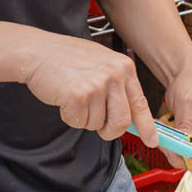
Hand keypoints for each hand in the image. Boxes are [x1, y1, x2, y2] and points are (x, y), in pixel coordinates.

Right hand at [19, 33, 155, 144]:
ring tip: (75, 98)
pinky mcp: (78, 95)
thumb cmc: (67, 58)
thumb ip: (118, 87)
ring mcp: (97, 85)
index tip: (152, 141)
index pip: (140, 104)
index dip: (146, 127)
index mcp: (124, 67)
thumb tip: (130, 118)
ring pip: (97, 124)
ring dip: (84, 118)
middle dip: (109, 130)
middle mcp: (115, 75)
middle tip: (99, 127)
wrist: (39, 51)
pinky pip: (78, 122)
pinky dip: (69, 116)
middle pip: (121, 121)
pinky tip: (65, 99)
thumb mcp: (103, 65)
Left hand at [164, 64, 191, 146]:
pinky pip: (184, 147)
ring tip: (164, 131)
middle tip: (164, 140)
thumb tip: (184, 146)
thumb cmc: (190, 82)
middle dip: (178, 151)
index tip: (178, 154)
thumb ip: (186, 125)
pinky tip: (166, 131)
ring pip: (189, 153)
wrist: (185, 76)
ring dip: (173, 146)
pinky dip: (172, 142)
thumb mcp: (186, 103)